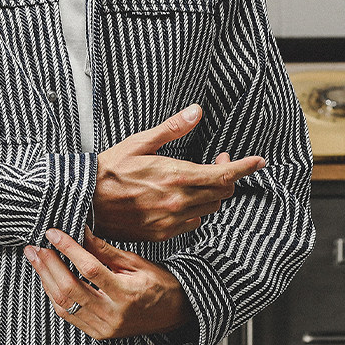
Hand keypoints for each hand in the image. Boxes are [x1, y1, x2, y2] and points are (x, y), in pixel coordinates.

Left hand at [24, 226, 194, 338]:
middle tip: (35, 247)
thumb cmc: (158, 283)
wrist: (175, 313)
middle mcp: (113, 314)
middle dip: (49, 265)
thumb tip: (80, 230)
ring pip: (65, 305)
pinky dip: (55, 296)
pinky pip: (69, 316)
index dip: (68, 249)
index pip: (90, 269)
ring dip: (46, 280)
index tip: (53, 233)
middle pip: (71, 289)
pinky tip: (48, 279)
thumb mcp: (135, 262)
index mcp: (126, 294)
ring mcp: (104, 328)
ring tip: (36, 260)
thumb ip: (105, 250)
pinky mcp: (99, 334)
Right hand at [94, 104, 265, 240]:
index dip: (245, 167)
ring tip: (200, 177)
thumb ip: (173, 128)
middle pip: (222, 192)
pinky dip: (197, 208)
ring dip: (213, 192)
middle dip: (227, 175)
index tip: (259, 161)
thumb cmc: (109, 169)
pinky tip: (184, 197)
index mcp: (176, 176)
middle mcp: (179, 202)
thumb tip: (196, 111)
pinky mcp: (163, 233)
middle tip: (218, 160)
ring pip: (210, 208)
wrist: (86, 201)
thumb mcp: (140, 142)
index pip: (223, 175)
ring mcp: (172, 221)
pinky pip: (193, 222)